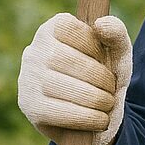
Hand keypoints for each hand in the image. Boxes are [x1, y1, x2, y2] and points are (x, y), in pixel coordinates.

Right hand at [17, 12, 131, 144]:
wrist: (98, 118)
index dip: (94, 47)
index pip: (69, 28)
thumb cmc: (105, 79)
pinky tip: (100, 120)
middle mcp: (33, 52)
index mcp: (52, 31)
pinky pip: (59, 111)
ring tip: (107, 104)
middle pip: (66, 59)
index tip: (104, 60)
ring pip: (62, 85)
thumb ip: (116, 34)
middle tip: (111, 89)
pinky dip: (88, 118)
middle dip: (100, 77)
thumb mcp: (117, 55)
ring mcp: (27, 79)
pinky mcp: (29, 106)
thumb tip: (101, 24)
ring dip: (96, 99)